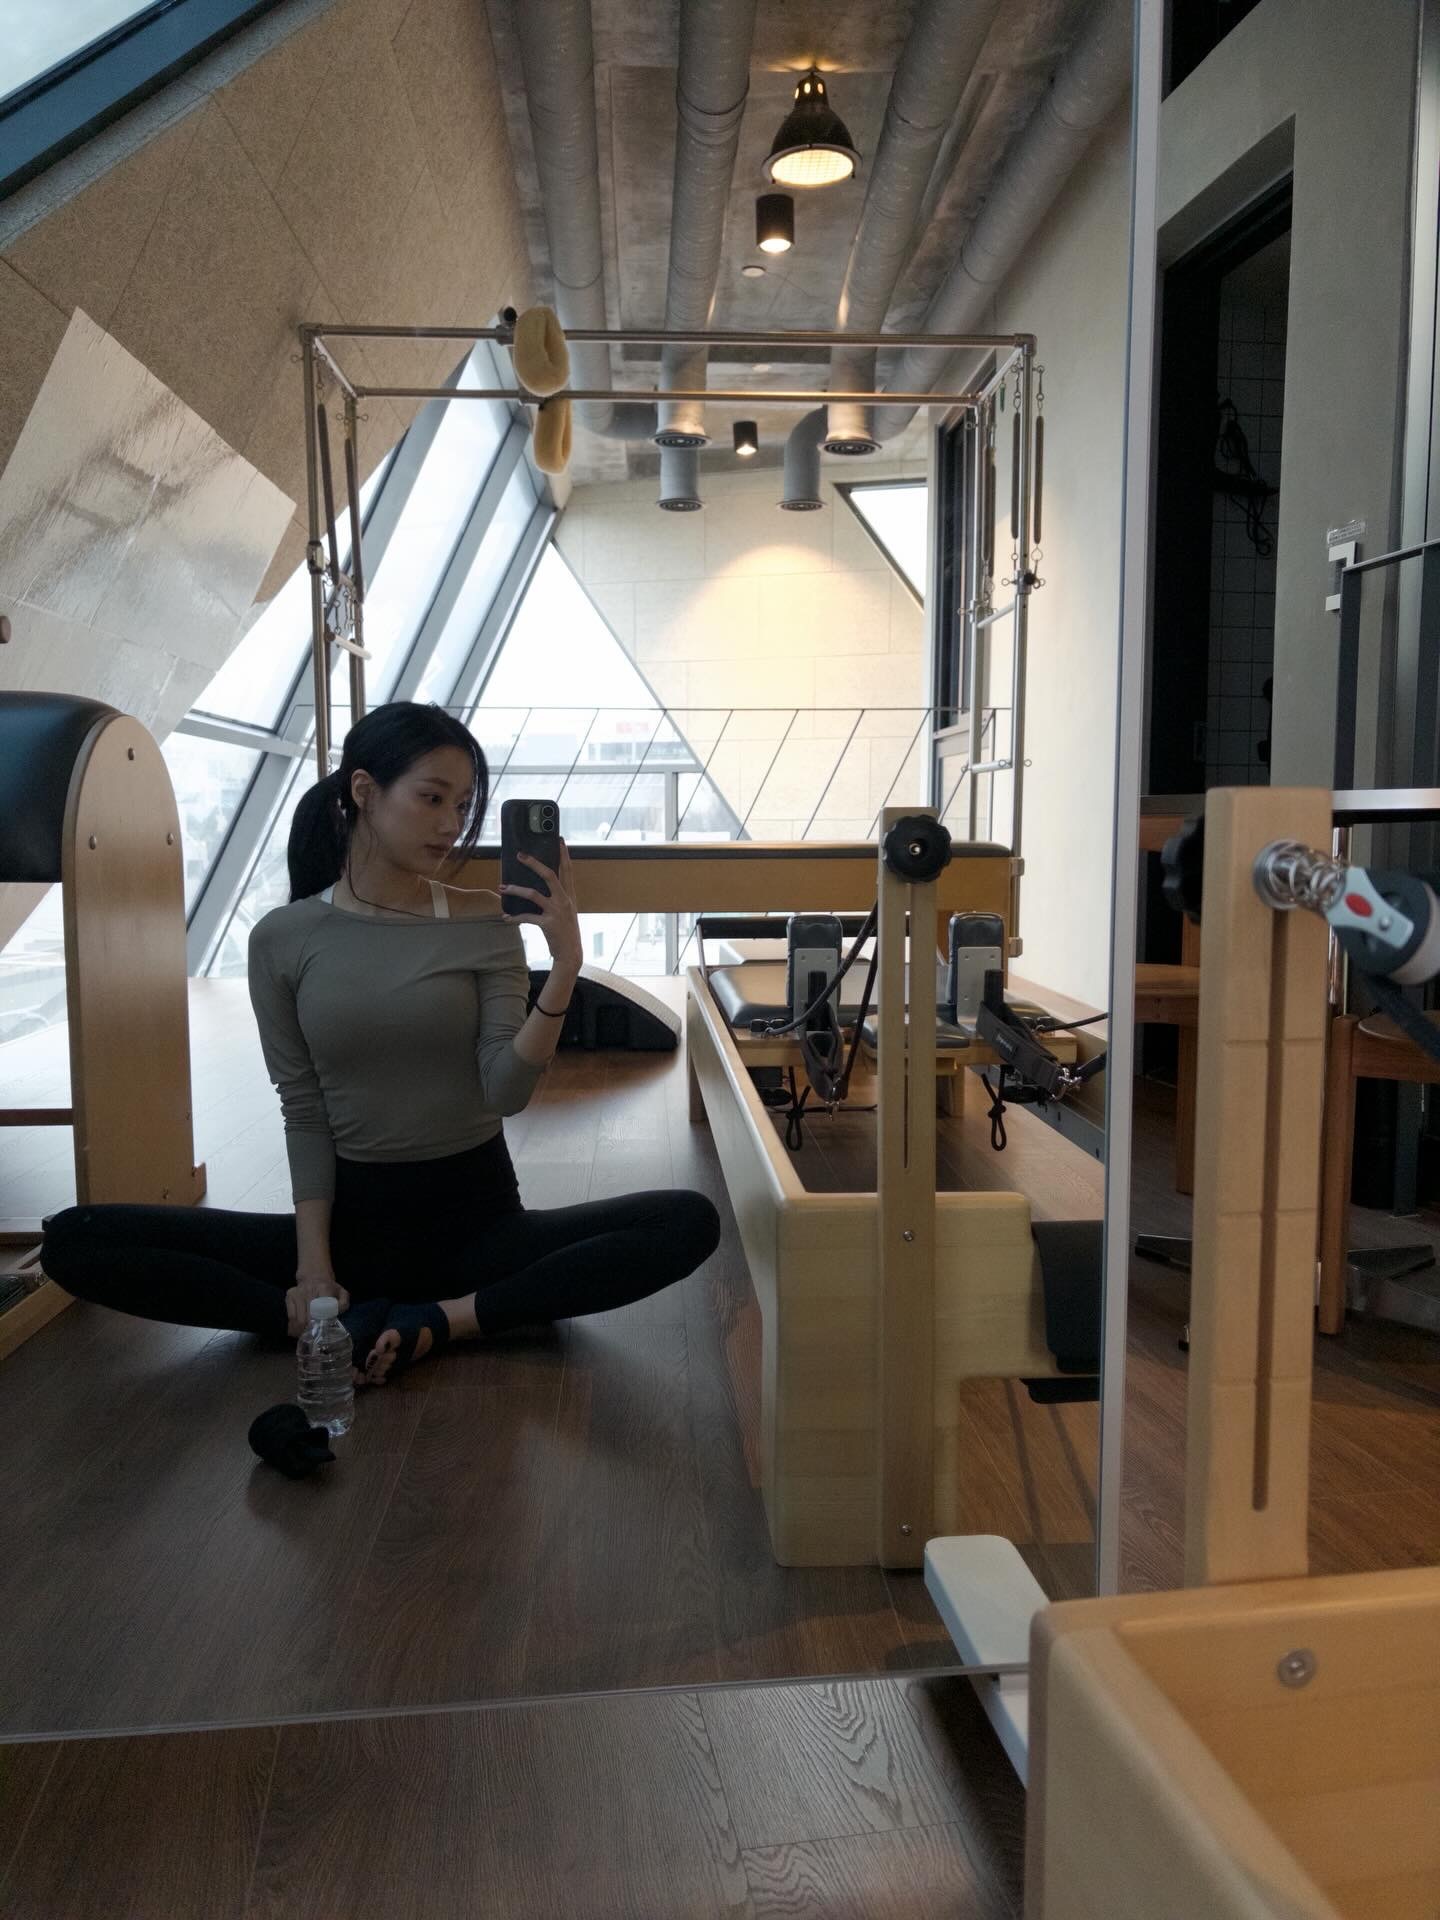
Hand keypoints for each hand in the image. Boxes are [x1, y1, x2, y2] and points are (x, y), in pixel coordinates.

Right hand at [286, 1266, 349, 1337]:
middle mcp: (309, 1290)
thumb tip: (337, 1312)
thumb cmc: (329, 1288)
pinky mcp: (290, 1296)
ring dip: (301, 1330)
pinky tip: (297, 1331)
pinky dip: (293, 1326)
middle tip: (314, 1338)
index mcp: (324, 1288)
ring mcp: (298, 1292)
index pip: (322, 1308)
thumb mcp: (341, 1292)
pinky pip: (290, 1316)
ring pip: (298, 1319)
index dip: (322, 1321)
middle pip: (309, 1317)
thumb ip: (343, 1303)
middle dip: (311, 1330)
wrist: (314, 1275)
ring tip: (306, 1336)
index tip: (322, 1330)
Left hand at [500, 841, 582, 971]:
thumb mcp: (565, 911)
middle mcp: (564, 900)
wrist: (571, 953)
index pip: (568, 870)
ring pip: (533, 894)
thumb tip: (538, 886)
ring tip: (502, 887)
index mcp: (569, 895)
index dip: (563, 855)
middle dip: (534, 863)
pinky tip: (505, 917)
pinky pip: (526, 917)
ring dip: (516, 889)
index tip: (559, 840)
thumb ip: (556, 898)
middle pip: (549, 875)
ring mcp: (556, 912)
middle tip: (520, 855)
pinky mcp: (548, 924)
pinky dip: (514, 917)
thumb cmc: (565, 931)